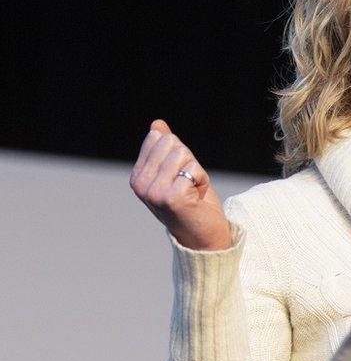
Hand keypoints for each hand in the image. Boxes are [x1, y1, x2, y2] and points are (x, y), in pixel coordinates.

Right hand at [129, 119, 231, 250]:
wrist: (203, 235)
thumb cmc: (192, 201)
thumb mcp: (176, 170)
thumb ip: (164, 148)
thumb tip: (156, 124)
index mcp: (137, 176)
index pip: (159, 138)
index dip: (179, 153)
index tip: (180, 175)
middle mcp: (140, 185)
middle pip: (171, 143)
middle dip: (189, 160)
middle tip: (189, 183)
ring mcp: (154, 192)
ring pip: (182, 154)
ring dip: (196, 171)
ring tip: (193, 190)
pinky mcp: (171, 198)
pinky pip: (194, 169)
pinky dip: (202, 180)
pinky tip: (197, 198)